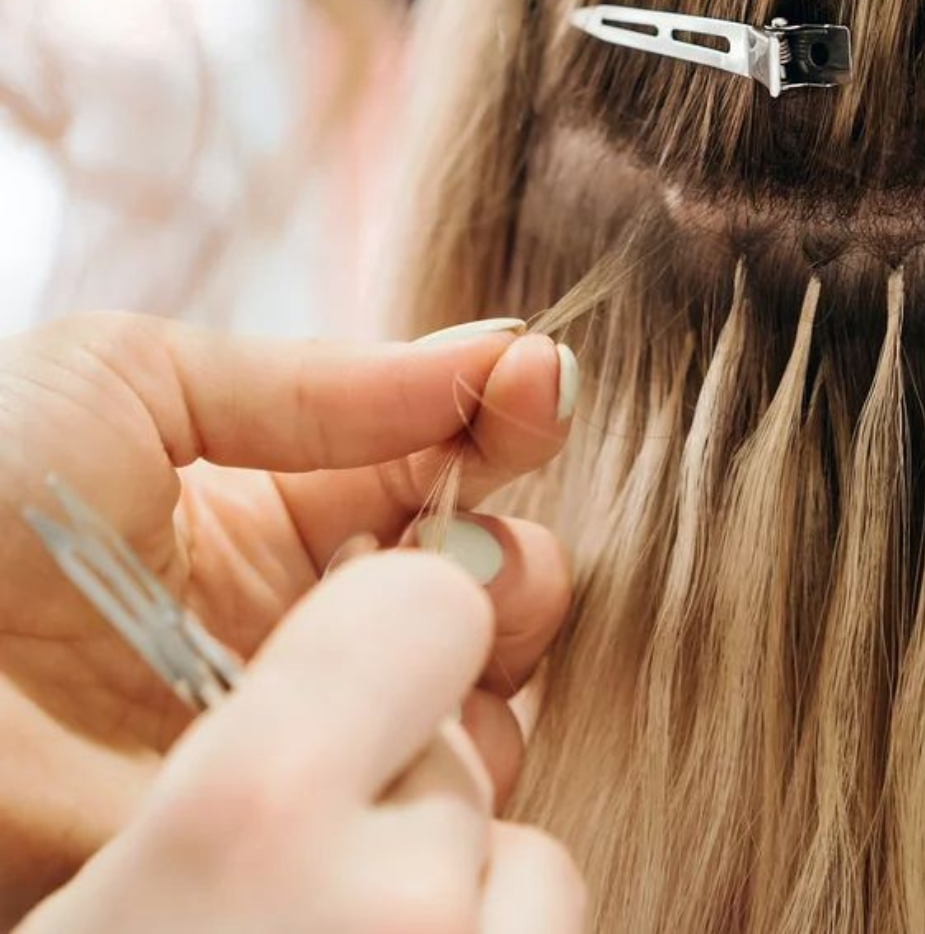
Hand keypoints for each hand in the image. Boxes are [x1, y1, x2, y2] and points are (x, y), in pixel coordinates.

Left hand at [0, 313, 575, 921]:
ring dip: (488, 649)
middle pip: (478, 593)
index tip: (536, 384)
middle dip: (516, 557)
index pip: (433, 467)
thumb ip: (324, 381)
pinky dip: (443, 753)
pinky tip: (402, 709)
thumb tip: (501, 350)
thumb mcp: (133, 378)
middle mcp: (302, 623)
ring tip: (440, 614)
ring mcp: (290, 730)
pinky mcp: (270, 829)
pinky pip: (407, 812)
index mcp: (276, 508)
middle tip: (480, 540)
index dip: (500, 421)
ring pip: (467, 703)